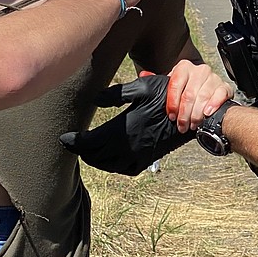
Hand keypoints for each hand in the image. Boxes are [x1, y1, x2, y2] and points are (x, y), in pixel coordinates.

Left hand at [59, 73, 192, 175]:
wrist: (193, 114)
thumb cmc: (167, 96)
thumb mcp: (142, 88)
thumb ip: (115, 94)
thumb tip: (94, 99)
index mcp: (124, 128)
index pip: (91, 141)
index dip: (75, 142)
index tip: (64, 138)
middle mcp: (130, 145)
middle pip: (97, 155)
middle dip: (81, 151)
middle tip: (71, 145)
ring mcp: (140, 154)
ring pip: (110, 165)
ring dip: (95, 160)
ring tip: (86, 153)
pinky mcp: (149, 158)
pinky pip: (127, 168)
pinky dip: (114, 167)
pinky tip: (110, 160)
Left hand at [164, 60, 234, 132]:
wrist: (208, 92)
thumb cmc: (187, 89)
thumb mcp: (171, 85)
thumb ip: (158, 81)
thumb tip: (145, 75)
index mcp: (184, 67)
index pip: (175, 84)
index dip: (172, 103)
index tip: (171, 115)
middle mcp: (199, 70)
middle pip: (189, 94)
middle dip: (184, 113)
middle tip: (182, 125)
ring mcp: (213, 78)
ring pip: (203, 97)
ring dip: (196, 114)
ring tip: (192, 124)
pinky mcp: (224, 86)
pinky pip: (220, 95)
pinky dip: (213, 105)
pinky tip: (207, 113)